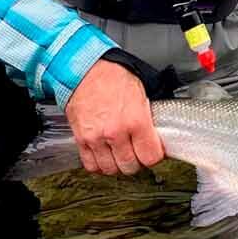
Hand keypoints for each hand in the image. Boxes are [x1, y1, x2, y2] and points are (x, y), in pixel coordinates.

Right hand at [66, 57, 164, 174]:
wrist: (86, 69)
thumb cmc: (113, 77)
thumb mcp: (141, 94)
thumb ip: (148, 119)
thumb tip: (156, 137)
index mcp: (135, 120)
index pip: (150, 157)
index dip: (154, 156)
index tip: (153, 152)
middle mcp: (115, 133)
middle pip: (130, 167)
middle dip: (137, 162)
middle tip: (137, 153)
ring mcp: (96, 138)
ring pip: (111, 169)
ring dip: (118, 165)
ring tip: (120, 154)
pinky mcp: (81, 139)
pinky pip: (91, 165)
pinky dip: (99, 165)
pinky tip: (105, 156)